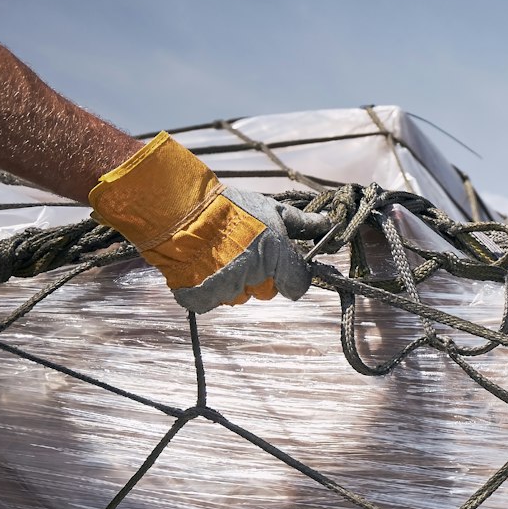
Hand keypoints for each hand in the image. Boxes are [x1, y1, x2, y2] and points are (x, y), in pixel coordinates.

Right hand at [88, 132, 309, 312]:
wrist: (178, 207)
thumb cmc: (229, 207)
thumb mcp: (270, 209)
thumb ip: (301, 224)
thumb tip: (329, 225)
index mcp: (276, 254)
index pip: (298, 284)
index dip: (290, 276)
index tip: (279, 266)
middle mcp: (255, 275)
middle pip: (267, 291)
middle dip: (258, 276)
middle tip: (239, 252)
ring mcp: (227, 288)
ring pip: (238, 296)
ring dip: (231, 282)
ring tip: (216, 255)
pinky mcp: (201, 297)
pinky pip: (210, 301)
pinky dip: (205, 290)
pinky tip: (200, 267)